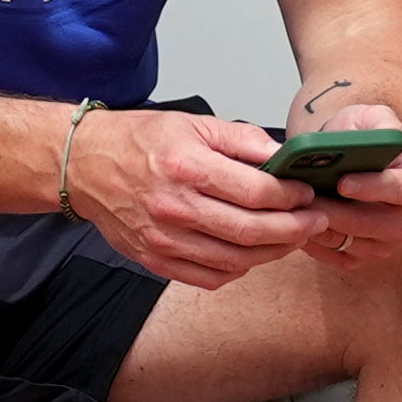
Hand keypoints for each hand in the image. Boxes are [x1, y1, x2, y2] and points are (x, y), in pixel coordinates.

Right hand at [66, 107, 333, 288]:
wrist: (86, 166)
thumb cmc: (139, 142)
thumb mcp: (193, 124)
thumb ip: (242, 140)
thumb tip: (284, 157)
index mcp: (187, 167)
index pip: (257, 193)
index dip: (292, 198)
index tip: (308, 194)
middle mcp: (175, 207)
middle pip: (252, 232)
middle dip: (295, 230)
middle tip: (315, 222)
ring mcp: (164, 240)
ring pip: (236, 261)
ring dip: (273, 253)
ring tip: (291, 238)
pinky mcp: (155, 260)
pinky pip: (209, 278)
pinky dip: (239, 270)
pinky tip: (252, 254)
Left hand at [290, 101, 401, 270]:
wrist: (350, 158)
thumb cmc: (364, 137)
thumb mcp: (374, 117)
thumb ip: (380, 123)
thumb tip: (373, 139)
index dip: (373, 188)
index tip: (342, 183)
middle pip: (375, 225)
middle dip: (337, 213)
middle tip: (306, 198)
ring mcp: (386, 243)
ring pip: (350, 242)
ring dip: (321, 226)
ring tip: (296, 206)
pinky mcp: (362, 256)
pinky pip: (336, 256)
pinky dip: (314, 241)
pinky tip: (299, 220)